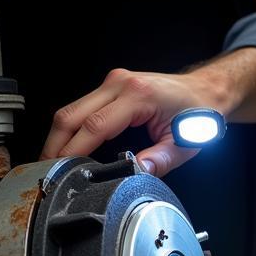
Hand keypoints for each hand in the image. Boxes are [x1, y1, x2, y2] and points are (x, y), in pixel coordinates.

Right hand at [41, 67, 223, 175]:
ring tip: (55, 165)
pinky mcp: (112, 86)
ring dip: (59, 138)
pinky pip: (82, 108)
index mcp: (139, 95)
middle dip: (54, 146)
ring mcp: (114, 82)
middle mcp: (121, 83)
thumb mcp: (186, 142)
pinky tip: (69, 149)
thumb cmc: (200, 111)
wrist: (207, 90)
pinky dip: (71, 129)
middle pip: (71, 115)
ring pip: (71, 110)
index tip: (62, 172)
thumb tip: (137, 172)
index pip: (94, 126)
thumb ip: (160, 160)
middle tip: (48, 174)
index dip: (73, 152)